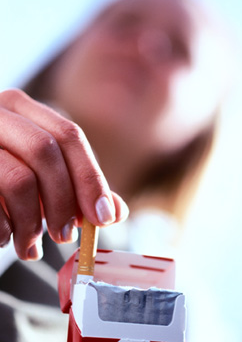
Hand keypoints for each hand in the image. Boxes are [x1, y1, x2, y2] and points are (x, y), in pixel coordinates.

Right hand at [0, 89, 128, 259]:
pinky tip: (4, 238)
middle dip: (63, 200)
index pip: (69, 135)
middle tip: (67, 237)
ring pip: (19, 179)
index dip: (91, 178)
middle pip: (46, 151)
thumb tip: (116, 211)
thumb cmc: (2, 176)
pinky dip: (3, 228)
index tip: (103, 218)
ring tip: (32, 247)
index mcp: (23, 108)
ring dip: (33, 224)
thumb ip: (77, 187)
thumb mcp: (41, 174)